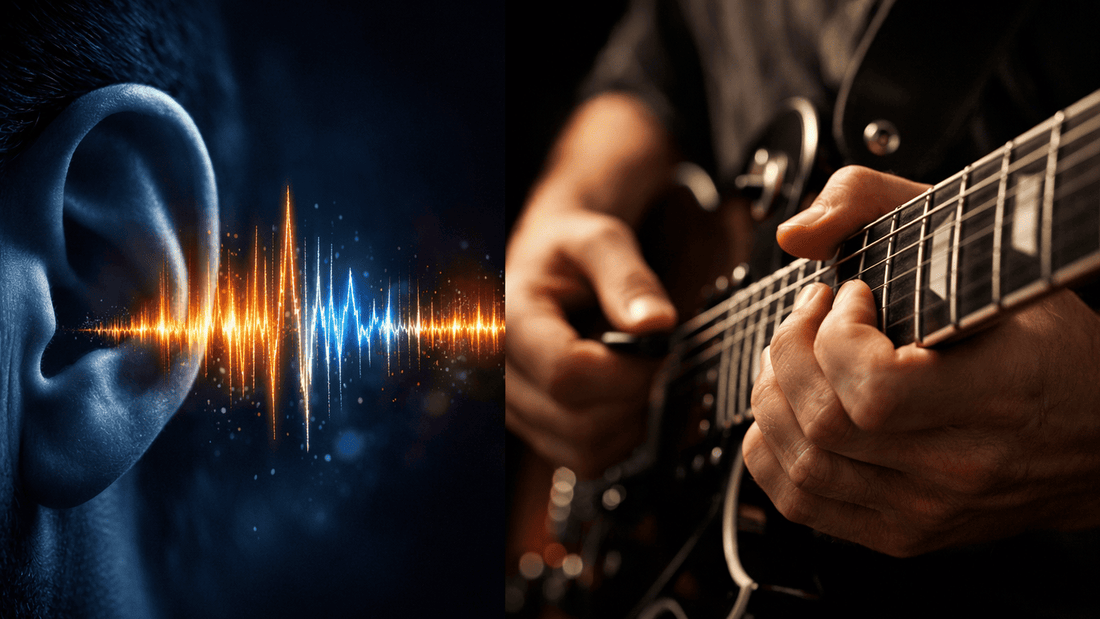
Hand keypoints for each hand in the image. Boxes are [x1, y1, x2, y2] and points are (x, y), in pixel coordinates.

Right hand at [506, 205, 675, 478]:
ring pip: (585, 449)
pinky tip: (620, 393)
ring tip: (633, 370)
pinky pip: (586, 458)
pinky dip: (618, 434)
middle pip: (579, 422)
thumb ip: (629, 278)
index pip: (566, 374)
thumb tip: (657, 324)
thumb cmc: (569, 251)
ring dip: (629, 419)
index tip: (658, 345)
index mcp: (507, 320)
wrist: (546, 265)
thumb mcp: (601, 241)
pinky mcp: (533, 429)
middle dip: (634, 395)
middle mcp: (499, 374)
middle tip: (653, 355)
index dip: (627, 371)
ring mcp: (513, 408)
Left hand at [743, 166, 1099, 556]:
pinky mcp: (901, 533)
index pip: (876, 391)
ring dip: (773, 394)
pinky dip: (770, 449)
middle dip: (789, 350)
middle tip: (811, 314)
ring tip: (796, 355)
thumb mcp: (991, 248)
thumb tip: (796, 236)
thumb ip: (883, 204)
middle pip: (824, 425)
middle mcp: (960, 467)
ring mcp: (926, 510)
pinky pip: (800, 502)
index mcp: (1000, 397)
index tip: (850, 296)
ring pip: (801, 465)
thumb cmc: (1047, 343)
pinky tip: (790, 406)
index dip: (837, 336)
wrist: (1098, 439)